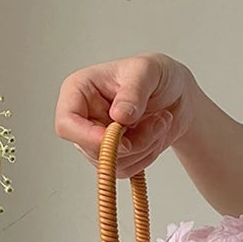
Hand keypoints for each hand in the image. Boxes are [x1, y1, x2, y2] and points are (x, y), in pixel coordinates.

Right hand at [54, 53, 196, 177]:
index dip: (88, 137)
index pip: (66, 124)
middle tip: (157, 121)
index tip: (120, 139)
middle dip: (132, 142)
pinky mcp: (113, 156)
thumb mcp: (148, 71)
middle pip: (93, 150)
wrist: (176, 95)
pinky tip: (156, 134)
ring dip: (144, 147)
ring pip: (113, 164)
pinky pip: (126, 170)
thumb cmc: (156, 76)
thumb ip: (133, 92)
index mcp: (79, 91)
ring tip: (160, 121)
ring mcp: (96, 140)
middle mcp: (84, 118)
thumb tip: (119, 116)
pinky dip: (147, 155)